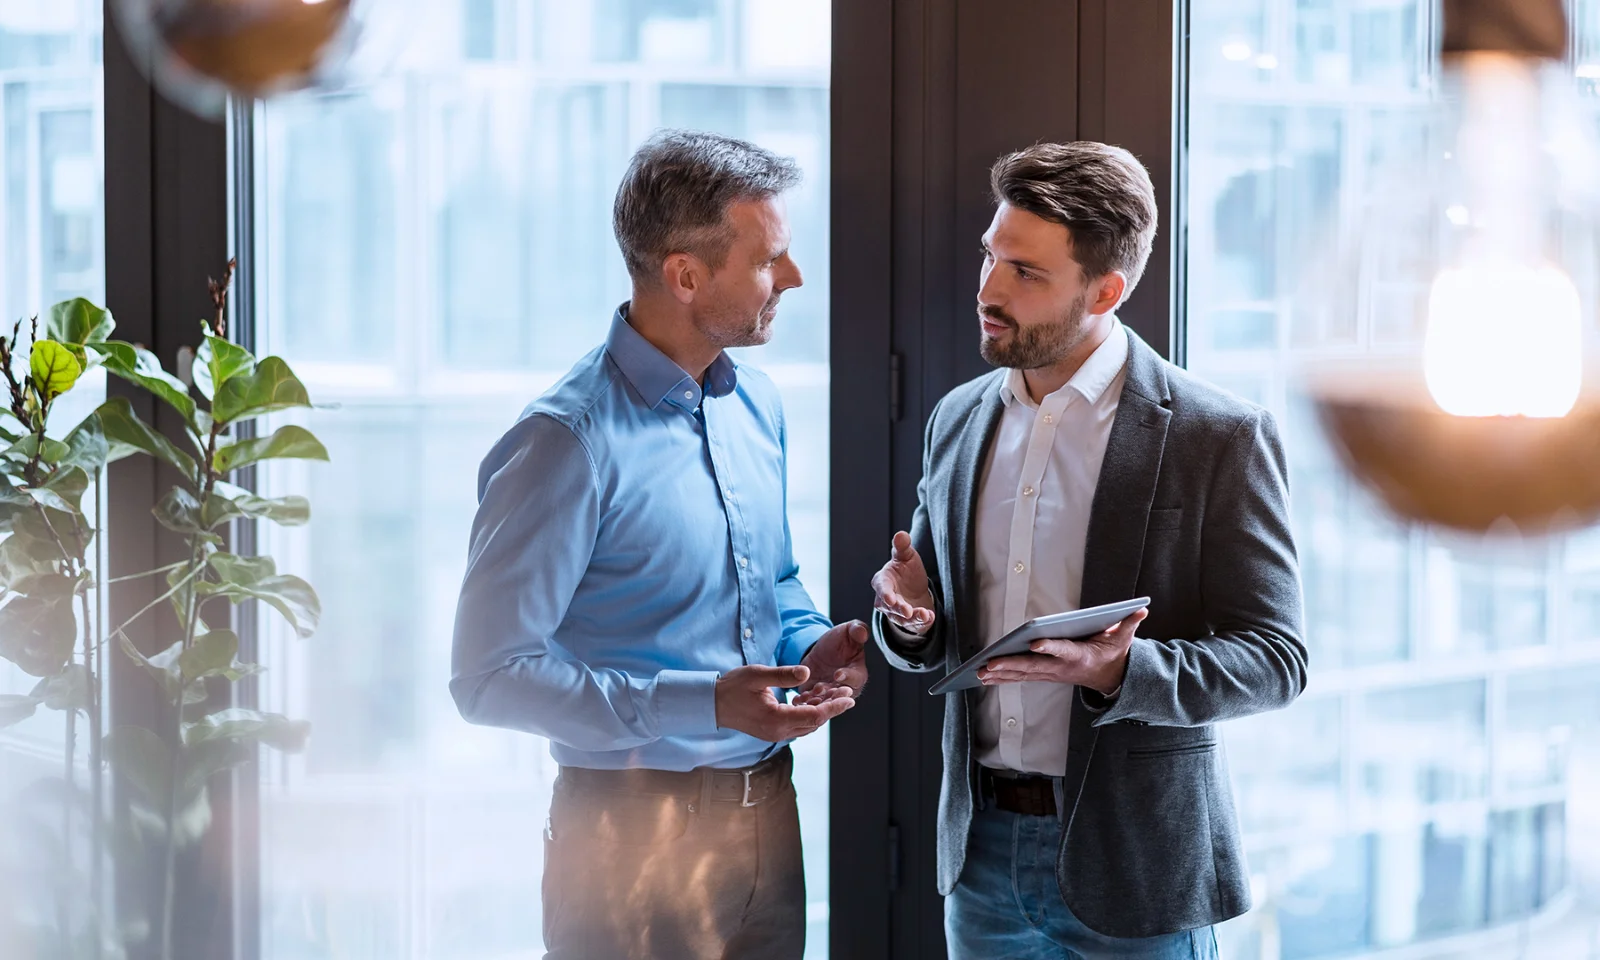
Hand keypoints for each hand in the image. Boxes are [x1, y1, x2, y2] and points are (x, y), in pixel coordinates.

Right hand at [715, 665, 853, 741]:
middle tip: (847, 691)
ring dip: (821, 710)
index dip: (834, 707)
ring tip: (832, 692)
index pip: (814, 716)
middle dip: (832, 707)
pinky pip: (798, 724)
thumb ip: (783, 675)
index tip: (849, 697)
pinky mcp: (773, 731)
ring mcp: (775, 734)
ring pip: (807, 725)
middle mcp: (778, 732)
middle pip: (814, 722)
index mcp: (776, 720)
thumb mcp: (757, 675)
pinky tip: (812, 697)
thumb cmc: (732, 688)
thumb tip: (808, 672)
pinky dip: (809, 712)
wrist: (712, 704)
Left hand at [794, 620, 868, 705]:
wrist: (823, 649)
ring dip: (817, 700)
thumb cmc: (841, 640)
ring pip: (825, 701)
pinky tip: (797, 699)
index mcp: (858, 673)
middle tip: (820, 689)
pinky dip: (805, 701)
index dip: (848, 677)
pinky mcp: (816, 696)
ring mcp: (831, 693)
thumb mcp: (848, 631)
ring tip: (807, 696)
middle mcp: (846, 687)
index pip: (856, 679)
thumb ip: (857, 630)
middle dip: (830, 694)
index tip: (837, 674)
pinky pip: (811, 701)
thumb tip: (863, 632)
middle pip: (840, 695)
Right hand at [872, 532, 936, 632]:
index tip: (890, 598)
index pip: (881, 588)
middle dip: (899, 609)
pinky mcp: (907, 621)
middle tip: (908, 611)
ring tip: (924, 614)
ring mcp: (895, 612)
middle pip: (890, 607)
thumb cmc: (906, 570)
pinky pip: (913, 624)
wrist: (915, 588)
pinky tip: (930, 617)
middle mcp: (885, 600)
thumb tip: (900, 535)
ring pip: (901, 618)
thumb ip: (902, 547)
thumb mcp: (906, 556)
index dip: (885, 594)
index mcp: (882, 581)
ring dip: (913, 617)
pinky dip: (921, 622)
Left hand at [977, 608, 1147, 694]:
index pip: (1063, 650)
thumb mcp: (1124, 639)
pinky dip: (1003, 677)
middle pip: (1034, 666)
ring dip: (1001, 674)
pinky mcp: (1045, 675)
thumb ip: (1129, 624)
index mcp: (1079, 655)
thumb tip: (1142, 608)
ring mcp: (1052, 673)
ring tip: (980, 673)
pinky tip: (985, 677)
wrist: (1111, 678)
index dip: (1050, 647)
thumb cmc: (1112, 653)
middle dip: (1010, 665)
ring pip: (1023, 674)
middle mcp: (1062, 667)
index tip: (1035, 643)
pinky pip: (1021, 677)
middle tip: (989, 665)